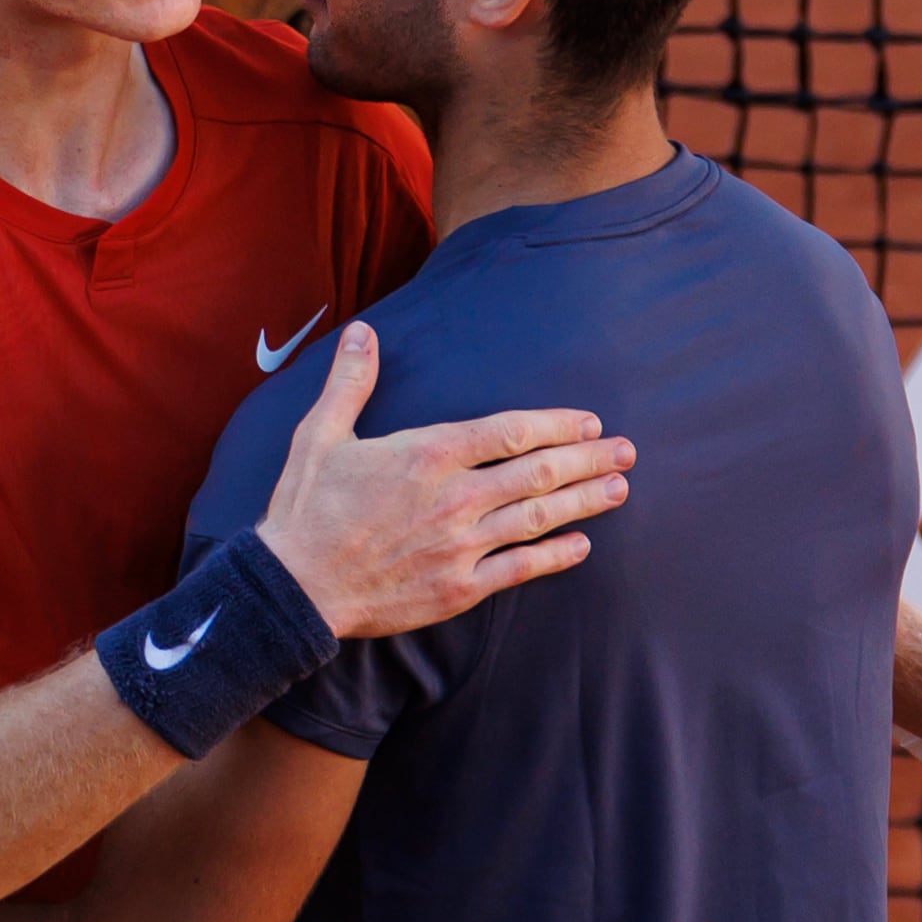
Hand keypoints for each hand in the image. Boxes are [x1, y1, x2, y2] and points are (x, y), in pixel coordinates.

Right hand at [255, 321, 631, 638]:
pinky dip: (556, 556)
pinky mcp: (458, 589)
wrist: (294, 587)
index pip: (510, 432)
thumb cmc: (306, 509)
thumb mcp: (319, 435)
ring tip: (620, 489)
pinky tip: (583, 546)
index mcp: (428, 454)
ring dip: (585, 502)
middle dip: (588, 459)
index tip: (588, 422)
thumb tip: (362, 332)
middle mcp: (455, 498)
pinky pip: (520, 570)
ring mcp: (461, 546)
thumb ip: (350, 382)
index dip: (556, 425)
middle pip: (538, 473)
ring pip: (538, 518)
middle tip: (627, 451)